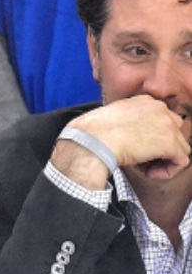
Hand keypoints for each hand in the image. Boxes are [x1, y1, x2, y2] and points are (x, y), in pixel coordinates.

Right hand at [55, 96, 190, 185]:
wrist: (93, 140)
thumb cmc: (94, 131)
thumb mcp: (113, 114)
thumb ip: (129, 118)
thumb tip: (131, 134)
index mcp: (146, 100)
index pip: (163, 119)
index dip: (153, 135)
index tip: (139, 145)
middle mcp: (161, 109)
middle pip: (176, 132)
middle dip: (163, 146)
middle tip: (143, 156)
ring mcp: (168, 126)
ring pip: (181, 148)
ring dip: (164, 160)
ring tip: (144, 166)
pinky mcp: (171, 145)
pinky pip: (181, 162)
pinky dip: (167, 171)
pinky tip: (149, 172)